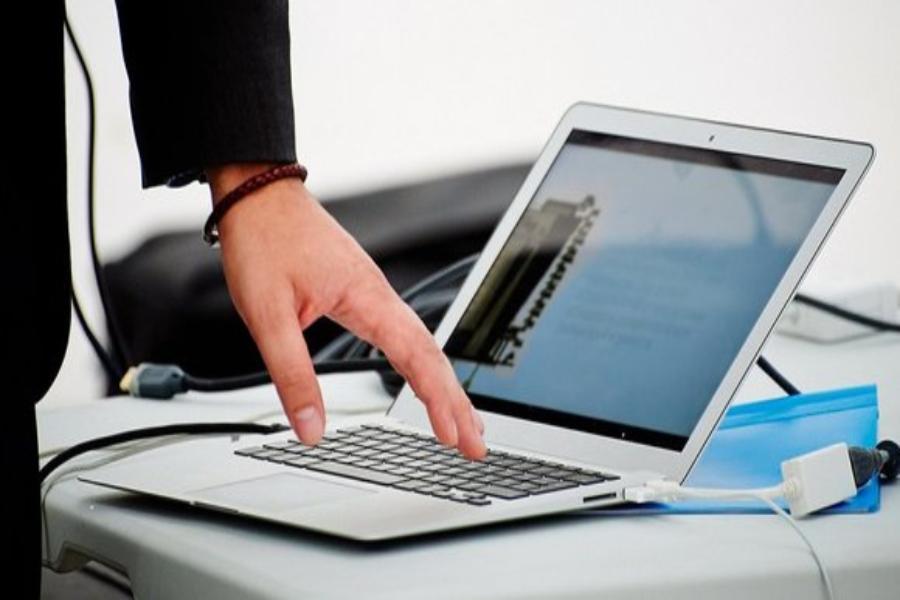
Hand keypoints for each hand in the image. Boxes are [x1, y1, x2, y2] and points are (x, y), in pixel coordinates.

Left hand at [206, 163, 485, 458]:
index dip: (439, 400)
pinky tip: (424, 379)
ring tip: (462, 422)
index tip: (456, 436)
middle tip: (475, 445)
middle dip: (457, 402)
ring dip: (444, 385)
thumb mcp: (267, 315)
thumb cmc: (264, 241)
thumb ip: (292, 374)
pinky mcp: (361, 293)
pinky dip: (422, 364)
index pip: (418, 357)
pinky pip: (404, 334)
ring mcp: (374, 294)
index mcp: (369, 298)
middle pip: (433, 355)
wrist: (258, 193)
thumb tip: (310, 429)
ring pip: (422, 345)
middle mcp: (380, 295)